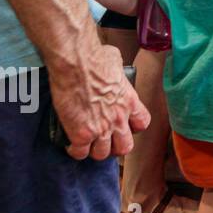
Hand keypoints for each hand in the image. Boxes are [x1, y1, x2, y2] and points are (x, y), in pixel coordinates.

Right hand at [50, 38, 150, 160]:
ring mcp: (101, 128)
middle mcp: (119, 118)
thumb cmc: (95, 58)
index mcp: (130, 101)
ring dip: (94, 150)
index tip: (123, 125)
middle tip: (104, 140)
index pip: (142, 124)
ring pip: (102, 154)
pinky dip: (75, 151)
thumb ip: (117, 72)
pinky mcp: (81, 134)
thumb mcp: (116, 62)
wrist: (77, 63)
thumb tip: (112, 67)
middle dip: (115, 146)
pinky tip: (71, 143)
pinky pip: (80, 153)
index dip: (132, 128)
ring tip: (86, 143)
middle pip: (124, 147)